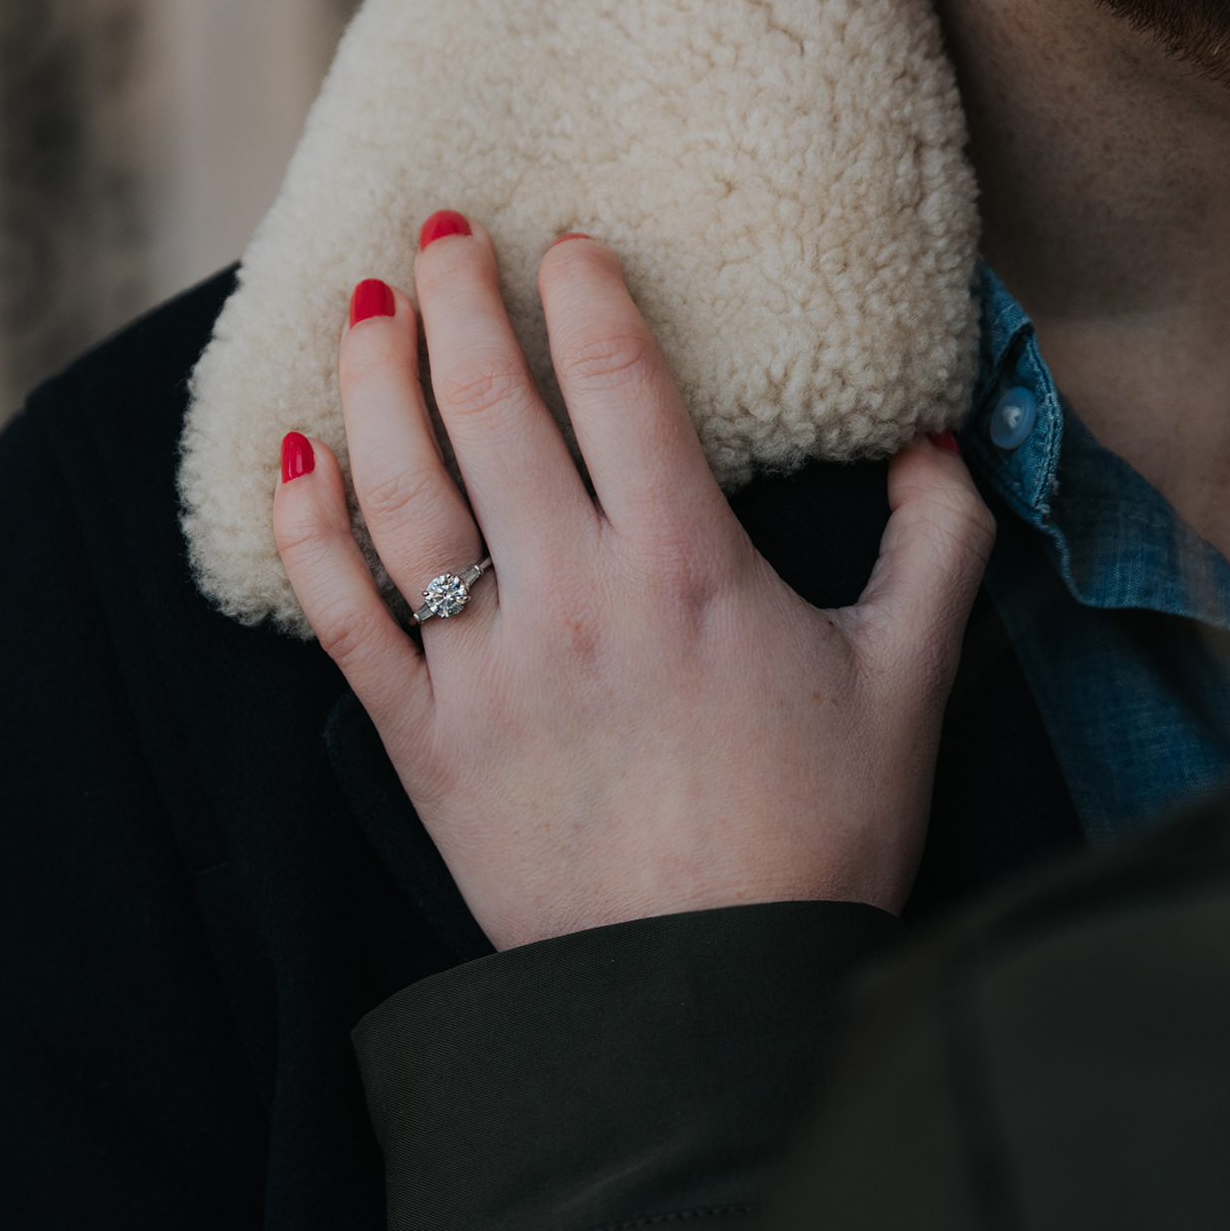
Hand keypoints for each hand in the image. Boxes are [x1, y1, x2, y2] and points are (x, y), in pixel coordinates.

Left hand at [272, 222, 992, 949]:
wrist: (711, 998)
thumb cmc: (818, 842)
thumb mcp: (910, 680)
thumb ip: (935, 543)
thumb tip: (938, 438)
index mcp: (687, 569)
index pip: (615, 383)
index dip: (579, 292)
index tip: (561, 240)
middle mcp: (573, 602)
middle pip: (489, 410)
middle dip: (456, 302)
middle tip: (437, 232)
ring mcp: (485, 674)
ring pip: (402, 495)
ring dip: (374, 386)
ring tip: (363, 310)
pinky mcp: (423, 747)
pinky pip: (343, 620)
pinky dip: (308, 532)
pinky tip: (291, 457)